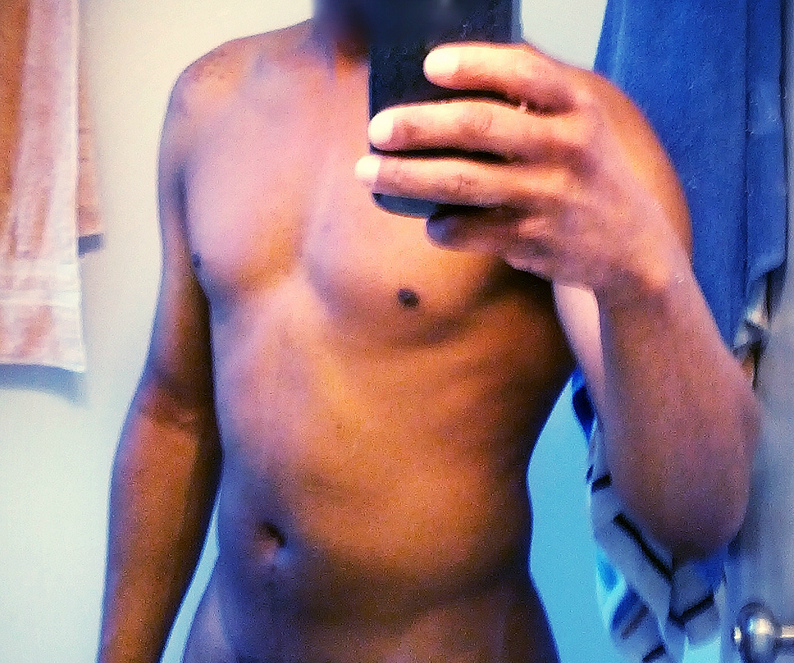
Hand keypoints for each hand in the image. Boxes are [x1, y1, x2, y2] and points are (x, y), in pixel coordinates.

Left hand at [355, 43, 690, 303]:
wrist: (633, 250)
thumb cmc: (591, 174)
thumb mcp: (584, 124)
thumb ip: (538, 93)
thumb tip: (470, 59)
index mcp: (577, 110)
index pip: (524, 73)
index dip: (474, 64)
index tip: (430, 65)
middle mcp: (565, 150)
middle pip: (478, 127)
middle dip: (418, 125)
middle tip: (377, 128)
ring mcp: (548, 198)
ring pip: (462, 182)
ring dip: (406, 177)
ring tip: (368, 173)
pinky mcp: (532, 241)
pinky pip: (468, 231)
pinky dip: (440, 227)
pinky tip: (430, 222)